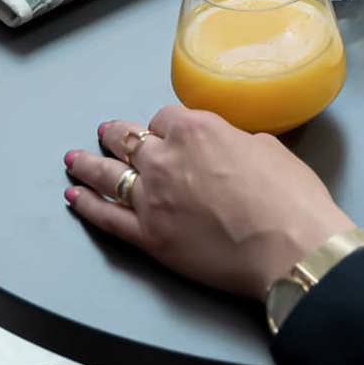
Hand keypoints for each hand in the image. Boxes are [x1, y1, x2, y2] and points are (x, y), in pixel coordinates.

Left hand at [64, 109, 353, 300]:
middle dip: (117, 135)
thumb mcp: (268, 149)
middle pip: (130, 140)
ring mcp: (152, 198)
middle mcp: (166, 158)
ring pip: (109, 175)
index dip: (166, 125)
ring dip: (88, 165)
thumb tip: (231, 149)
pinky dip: (87, 206)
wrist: (288, 246)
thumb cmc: (289, 196)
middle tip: (107, 133)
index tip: (166, 130)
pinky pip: (106, 217)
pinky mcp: (148, 236)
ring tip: (74, 159)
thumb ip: (237, 143)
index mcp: (198, 130)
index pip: (167, 117)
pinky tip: (75, 197)